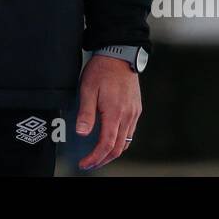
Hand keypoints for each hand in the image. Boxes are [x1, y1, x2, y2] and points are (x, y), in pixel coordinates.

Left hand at [75, 53, 141, 171]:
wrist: (120, 54)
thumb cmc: (102, 70)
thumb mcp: (88, 89)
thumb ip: (86, 113)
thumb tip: (81, 134)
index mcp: (115, 113)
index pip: (106, 145)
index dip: (95, 158)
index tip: (84, 163)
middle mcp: (128, 115)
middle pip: (118, 148)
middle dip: (103, 160)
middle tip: (89, 164)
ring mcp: (134, 112)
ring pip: (126, 141)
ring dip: (112, 152)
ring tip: (98, 155)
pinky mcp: (136, 108)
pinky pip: (130, 131)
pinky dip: (120, 141)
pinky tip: (111, 139)